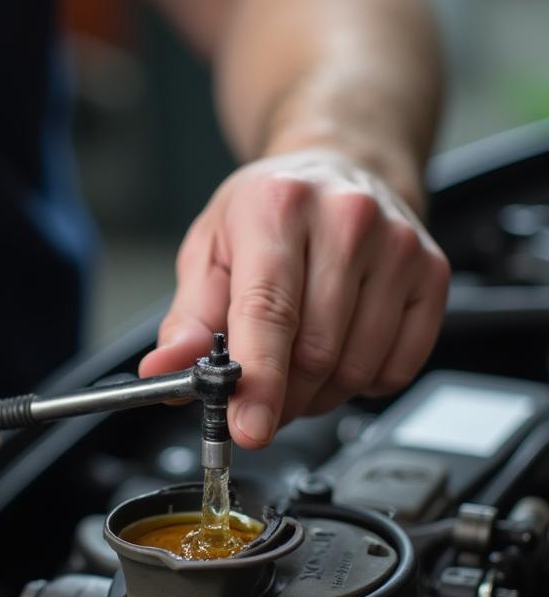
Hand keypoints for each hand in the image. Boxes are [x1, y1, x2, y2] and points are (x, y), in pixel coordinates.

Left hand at [140, 150, 449, 446]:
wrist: (338, 168)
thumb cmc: (268, 213)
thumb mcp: (208, 253)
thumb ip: (186, 320)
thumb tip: (164, 371)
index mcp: (276, 207)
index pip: (268, 311)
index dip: (259, 380)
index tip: (248, 428)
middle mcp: (345, 219)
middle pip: (313, 351)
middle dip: (280, 395)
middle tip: (258, 395)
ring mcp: (398, 245)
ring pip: (355, 367)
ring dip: (317, 394)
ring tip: (295, 365)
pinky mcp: (432, 273)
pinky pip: (397, 368)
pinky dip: (362, 384)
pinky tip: (340, 353)